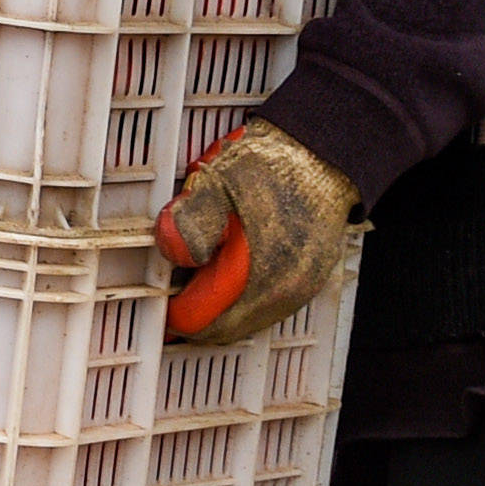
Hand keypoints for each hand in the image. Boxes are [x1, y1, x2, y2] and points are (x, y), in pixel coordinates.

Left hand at [156, 122, 361, 347]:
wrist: (324, 155)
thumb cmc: (276, 166)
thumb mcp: (221, 181)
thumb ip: (192, 218)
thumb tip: (175, 251)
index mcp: (261, 274)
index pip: (201, 321)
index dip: (172, 305)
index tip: (161, 286)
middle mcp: (285, 292)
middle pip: (221, 330)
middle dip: (193, 310)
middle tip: (174, 282)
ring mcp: (300, 290)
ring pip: (243, 321)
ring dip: (217, 305)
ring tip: (202, 268)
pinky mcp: (307, 282)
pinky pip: (263, 307)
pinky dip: (240, 297)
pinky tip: (229, 265)